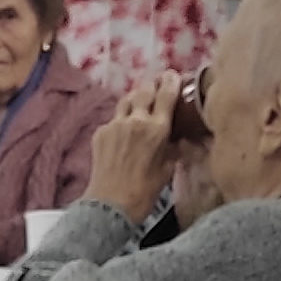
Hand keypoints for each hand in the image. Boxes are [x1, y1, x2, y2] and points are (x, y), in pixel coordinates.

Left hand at [82, 76, 182, 221]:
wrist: (110, 205)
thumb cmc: (144, 192)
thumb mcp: (167, 170)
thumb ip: (174, 149)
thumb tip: (181, 140)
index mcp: (157, 128)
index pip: (166, 93)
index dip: (171, 81)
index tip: (173, 75)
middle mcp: (135, 120)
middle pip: (144, 90)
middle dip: (152, 87)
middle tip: (156, 89)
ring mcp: (115, 124)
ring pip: (126, 99)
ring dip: (135, 98)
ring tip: (140, 104)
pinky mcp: (100, 132)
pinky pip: (113, 118)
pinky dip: (121, 120)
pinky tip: (123, 133)